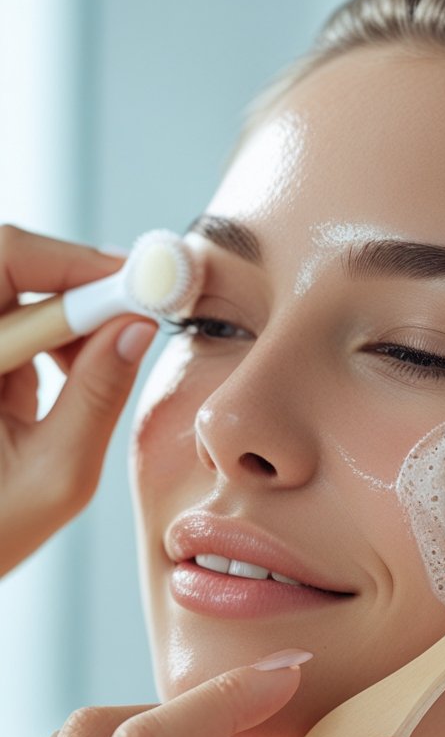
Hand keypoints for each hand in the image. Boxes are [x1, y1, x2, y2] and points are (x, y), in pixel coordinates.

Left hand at [0, 224, 157, 577]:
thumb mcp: (57, 474)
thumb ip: (98, 396)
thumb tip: (137, 329)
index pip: (8, 262)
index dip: (77, 263)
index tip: (141, 281)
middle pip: (10, 266)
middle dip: (77, 286)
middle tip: (135, 317)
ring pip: (14, 293)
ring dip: (66, 319)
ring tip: (99, 369)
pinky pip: (11, 326)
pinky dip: (49, 344)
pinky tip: (66, 385)